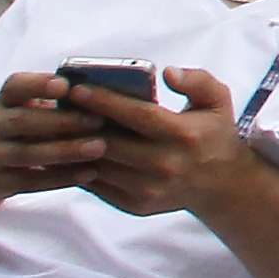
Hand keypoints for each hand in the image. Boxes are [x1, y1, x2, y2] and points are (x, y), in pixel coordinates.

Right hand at [0, 74, 108, 198]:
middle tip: (98, 121)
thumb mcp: (38, 110)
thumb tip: (107, 94)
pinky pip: (30, 181)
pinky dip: (62, 177)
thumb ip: (63, 102)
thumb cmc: (34, 129)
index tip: (65, 85)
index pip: (14, 85)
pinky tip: (90, 173)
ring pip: (27, 153)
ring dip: (65, 150)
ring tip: (99, 147)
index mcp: (6, 99)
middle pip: (22, 120)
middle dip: (62, 121)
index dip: (38, 84)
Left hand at [72, 68, 268, 222]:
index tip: (77, 90)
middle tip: (56, 107)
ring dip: (76, 146)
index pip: (138, 116)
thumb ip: (198, 80)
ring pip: (100, 166)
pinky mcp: (136, 205)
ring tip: (57, 128)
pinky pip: (98, 186)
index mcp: (184, 135)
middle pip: (111, 143)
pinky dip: (81, 168)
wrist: (222, 185)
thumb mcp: (218, 101)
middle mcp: (166, 165)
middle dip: (80, 123)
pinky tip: (71, 151)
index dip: (105, 102)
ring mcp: (149, 189)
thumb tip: (167, 72)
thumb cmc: (213, 134)